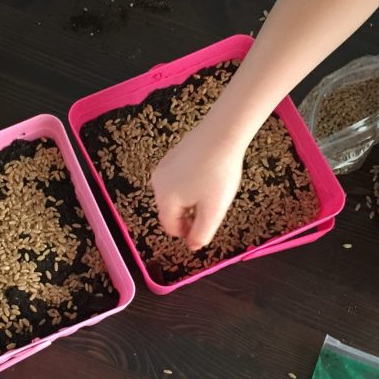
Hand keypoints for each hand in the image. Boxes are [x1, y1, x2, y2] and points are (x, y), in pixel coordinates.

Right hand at [150, 123, 245, 249]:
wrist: (221, 133)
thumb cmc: (218, 173)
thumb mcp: (213, 210)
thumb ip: (201, 233)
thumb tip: (193, 245)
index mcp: (165, 200)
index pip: (172, 228)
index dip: (189, 232)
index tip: (207, 225)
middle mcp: (157, 184)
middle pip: (172, 211)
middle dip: (190, 214)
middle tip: (212, 205)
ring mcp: (162, 168)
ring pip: (175, 195)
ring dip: (191, 198)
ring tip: (211, 188)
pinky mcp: (170, 156)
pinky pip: (177, 179)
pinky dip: (190, 182)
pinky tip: (207, 174)